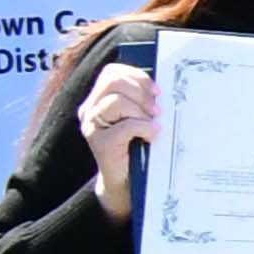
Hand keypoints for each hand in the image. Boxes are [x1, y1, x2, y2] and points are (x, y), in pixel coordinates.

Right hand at [76, 63, 157, 219]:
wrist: (127, 180)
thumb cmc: (138, 145)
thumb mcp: (140, 117)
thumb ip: (143, 100)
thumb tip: (163, 87)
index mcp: (99, 99)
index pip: (111, 72)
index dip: (136, 76)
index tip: (157, 90)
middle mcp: (90, 109)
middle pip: (114, 82)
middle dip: (141, 92)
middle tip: (157, 109)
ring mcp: (92, 125)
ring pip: (117, 101)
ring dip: (141, 112)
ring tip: (152, 124)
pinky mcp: (99, 143)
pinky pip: (126, 126)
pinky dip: (144, 128)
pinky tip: (151, 136)